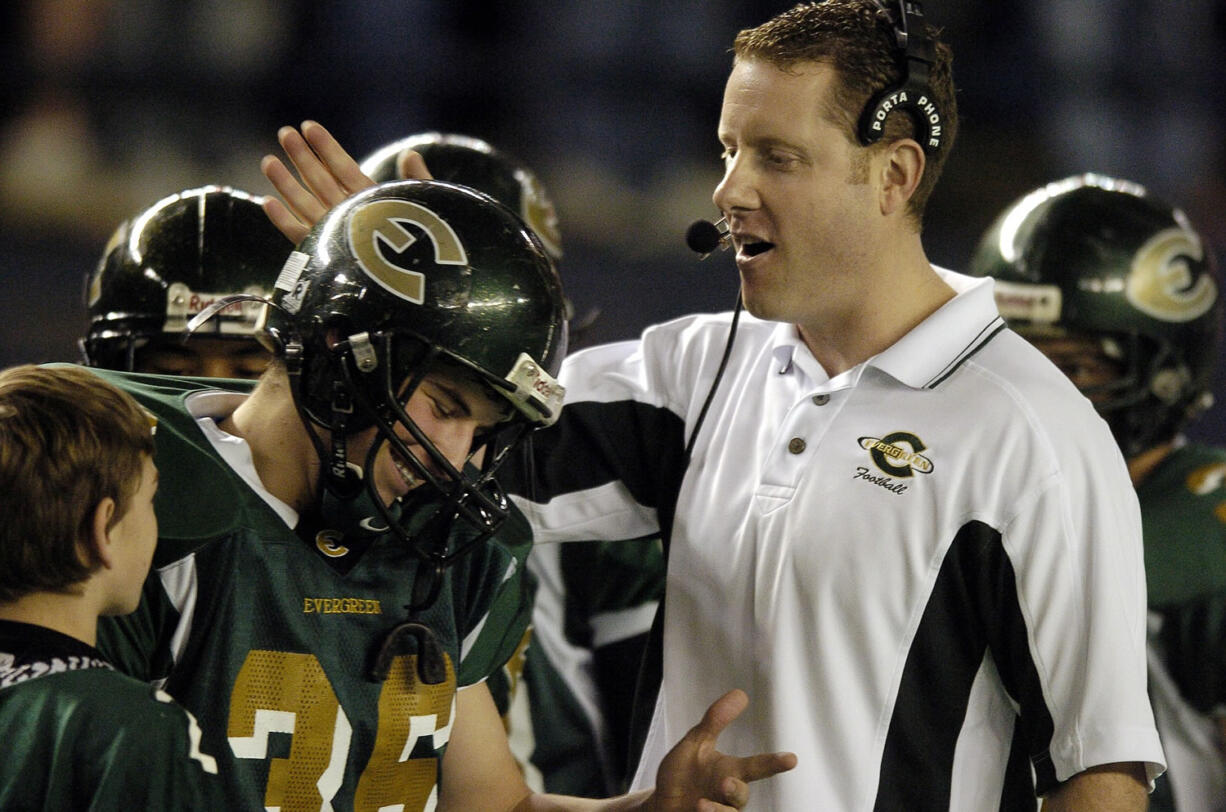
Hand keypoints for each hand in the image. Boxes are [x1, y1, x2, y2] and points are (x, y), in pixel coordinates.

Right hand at [259, 120, 432, 243]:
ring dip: (287, 184)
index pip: (345, 168)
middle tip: (284, 133)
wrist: (428, 283)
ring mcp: (339, 235)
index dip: (327, 147)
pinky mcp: (329, 258)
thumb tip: (410, 154)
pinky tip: (268, 202)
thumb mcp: (428, 207)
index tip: (309, 126)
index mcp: (374, 200)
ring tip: (268, 160)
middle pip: (321, 181)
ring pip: (307, 205)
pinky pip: (303, 238)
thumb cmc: (434, 244)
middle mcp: (352, 215)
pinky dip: (285, 222)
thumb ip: (418, 181)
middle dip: (302, 158)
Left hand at [649, 689, 795, 811]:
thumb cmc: (682, 774)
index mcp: (729, 772)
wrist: (661, 803)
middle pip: (741, 795)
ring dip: (717, 810)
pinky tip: (696, 809)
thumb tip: (740, 693)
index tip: (792, 758)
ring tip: (701, 804)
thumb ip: (715, 721)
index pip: (756, 766)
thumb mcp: (695, 743)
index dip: (773, 763)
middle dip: (735, 790)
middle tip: (726, 782)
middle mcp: (727, 796)